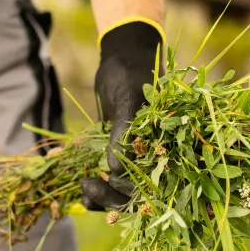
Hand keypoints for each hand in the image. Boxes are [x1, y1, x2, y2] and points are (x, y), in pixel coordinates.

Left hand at [80, 20, 162, 210]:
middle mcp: (155, 153)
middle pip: (137, 192)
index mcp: (166, 143)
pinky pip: (112, 174)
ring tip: (83, 192)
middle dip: (112, 197)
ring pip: (123, 189)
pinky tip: (83, 188)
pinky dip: (98, 184)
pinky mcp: (121, 150)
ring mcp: (138, 153)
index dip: (130, 191)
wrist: (124, 54)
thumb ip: (124, 133)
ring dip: (103, 196)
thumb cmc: (132, 71)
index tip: (105, 182)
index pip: (153, 183)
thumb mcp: (129, 99)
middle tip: (87, 187)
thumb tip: (116, 171)